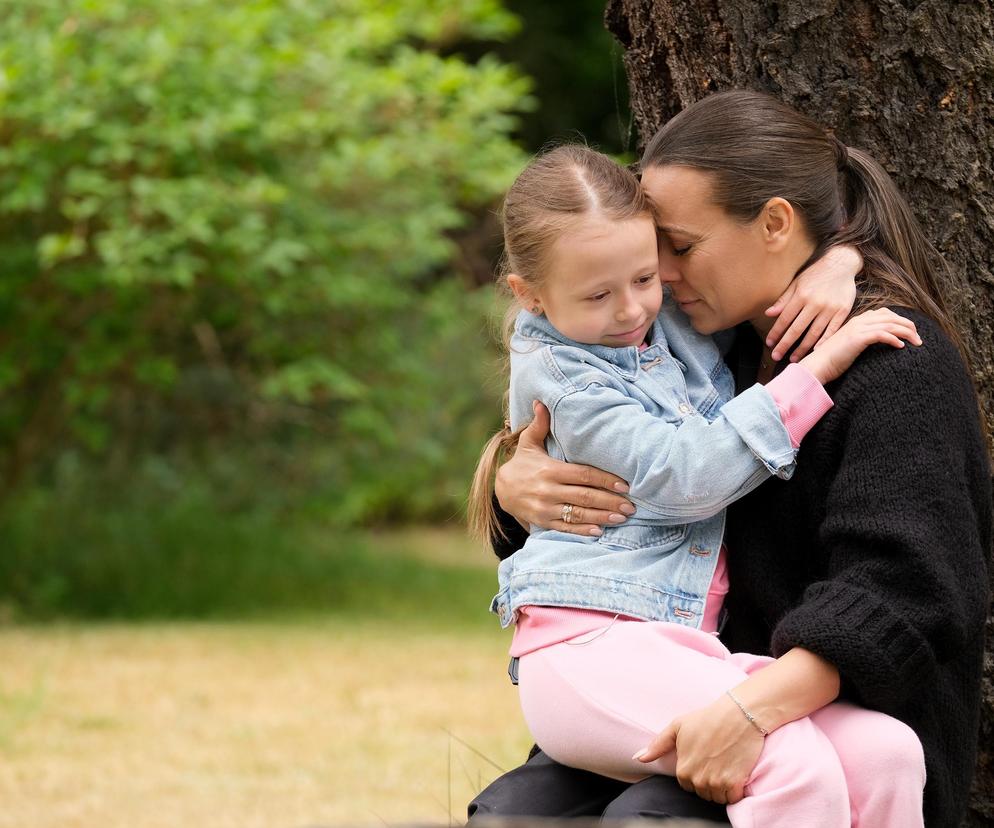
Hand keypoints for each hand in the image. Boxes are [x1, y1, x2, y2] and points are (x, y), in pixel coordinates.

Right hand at [494, 401, 633, 536]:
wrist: (501, 489)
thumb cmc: (522, 463)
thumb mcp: (529, 443)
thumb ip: (539, 425)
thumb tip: (541, 402)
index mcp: (550, 470)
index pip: (583, 475)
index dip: (605, 480)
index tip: (624, 485)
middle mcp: (548, 490)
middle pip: (584, 496)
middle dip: (610, 501)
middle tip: (630, 506)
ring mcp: (545, 508)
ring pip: (578, 514)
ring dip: (601, 517)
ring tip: (621, 518)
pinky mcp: (542, 522)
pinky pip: (566, 528)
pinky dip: (582, 531)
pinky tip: (599, 531)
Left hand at [635, 694, 764, 804]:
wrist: (738, 715)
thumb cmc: (707, 719)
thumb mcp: (677, 727)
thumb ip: (658, 745)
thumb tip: (638, 758)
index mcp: (683, 770)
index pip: (686, 786)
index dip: (695, 774)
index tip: (703, 760)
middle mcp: (698, 780)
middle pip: (702, 794)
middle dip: (708, 782)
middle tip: (715, 762)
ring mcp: (717, 783)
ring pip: (717, 798)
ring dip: (722, 788)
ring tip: (725, 766)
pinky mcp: (735, 783)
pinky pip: (733, 798)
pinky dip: (735, 790)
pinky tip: (735, 773)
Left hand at [764, 245, 861, 361]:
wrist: (842, 263)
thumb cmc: (816, 273)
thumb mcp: (797, 283)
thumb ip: (784, 300)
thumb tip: (768, 313)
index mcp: (801, 295)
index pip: (785, 319)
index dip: (776, 333)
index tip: (769, 344)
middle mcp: (815, 303)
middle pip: (797, 329)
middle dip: (785, 344)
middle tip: (776, 356)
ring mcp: (830, 308)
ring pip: (814, 333)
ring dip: (802, 348)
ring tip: (794, 359)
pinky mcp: (843, 311)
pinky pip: (832, 330)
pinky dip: (824, 342)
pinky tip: (816, 351)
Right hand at [799, 307, 920, 383]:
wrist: (817, 365)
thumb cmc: (832, 359)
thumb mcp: (849, 346)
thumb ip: (862, 340)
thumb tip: (878, 343)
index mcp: (857, 320)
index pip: (885, 313)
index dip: (900, 320)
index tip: (910, 332)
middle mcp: (859, 321)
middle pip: (892, 317)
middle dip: (909, 326)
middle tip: (919, 339)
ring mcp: (858, 328)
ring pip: (891, 324)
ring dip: (907, 333)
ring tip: (917, 343)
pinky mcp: (858, 338)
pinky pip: (883, 334)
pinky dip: (895, 339)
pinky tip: (901, 347)